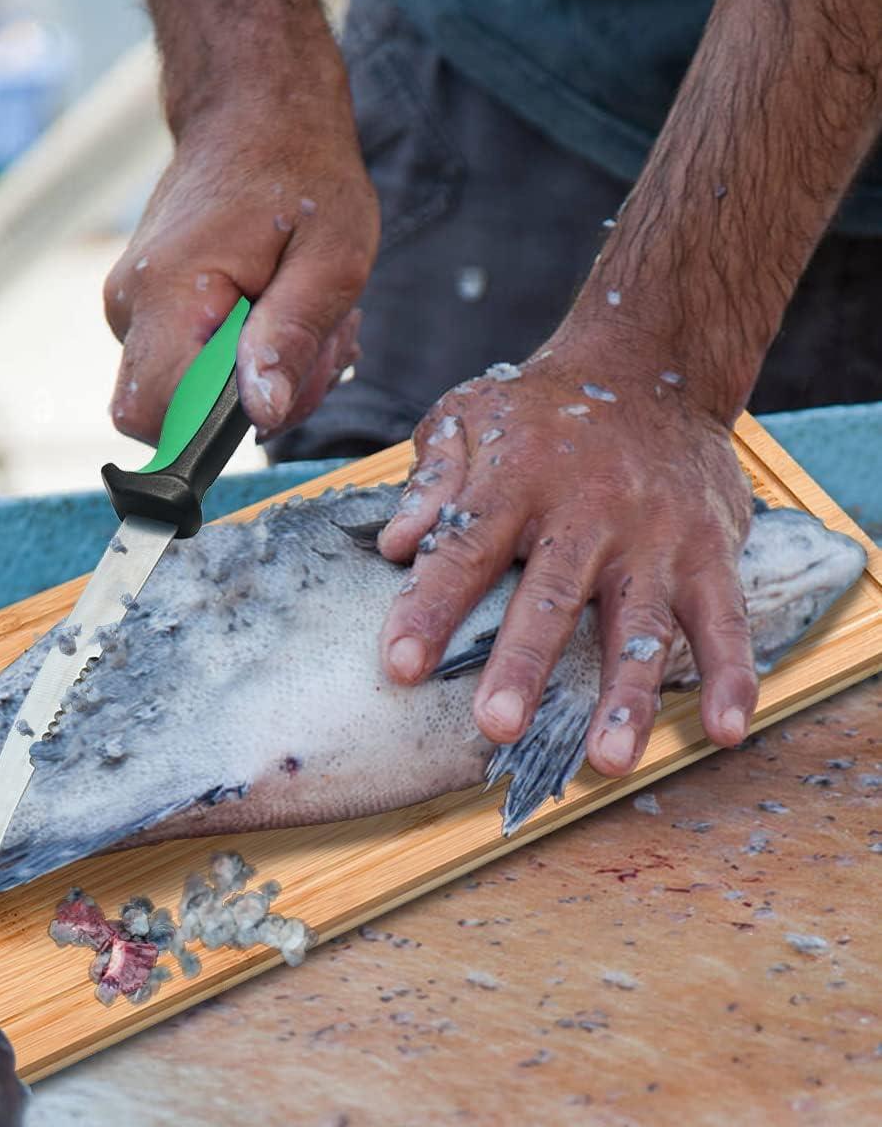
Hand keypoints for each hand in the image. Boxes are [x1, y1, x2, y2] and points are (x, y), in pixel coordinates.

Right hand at [103, 93, 377, 441]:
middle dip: (246, 410)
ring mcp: (129, 311)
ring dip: (253, 382)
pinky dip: (237, 364)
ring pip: (182, 400)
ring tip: (297, 318)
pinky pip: (183, 373)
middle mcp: (129, 308)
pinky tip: (272, 315)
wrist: (253, 111)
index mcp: (168, 293)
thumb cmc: (300, 172)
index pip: (155, 413)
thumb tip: (261, 415)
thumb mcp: (331, 258)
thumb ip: (291, 337)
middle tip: (309, 349)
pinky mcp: (142, 314)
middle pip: (169, 418)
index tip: (275, 388)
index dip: (215, 430)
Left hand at [376, 332, 757, 776]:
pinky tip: (724, 729)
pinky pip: (723, 618)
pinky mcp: (709, 550)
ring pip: (640, 621)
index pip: (465, 549)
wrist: (655, 367)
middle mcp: (588, 510)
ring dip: (627, 694)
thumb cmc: (542, 411)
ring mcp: (654, 534)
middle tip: (497, 725)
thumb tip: (396, 543)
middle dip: (525, 663)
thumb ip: (432, 478)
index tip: (400, 665)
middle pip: (552, 594)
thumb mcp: (469, 416)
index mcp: (516, 480)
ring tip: (608, 758)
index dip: (431, 608)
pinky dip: (730, 674)